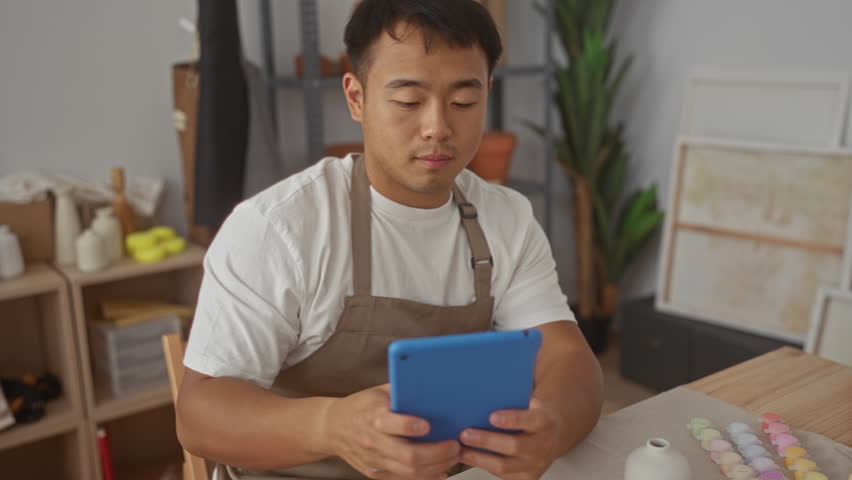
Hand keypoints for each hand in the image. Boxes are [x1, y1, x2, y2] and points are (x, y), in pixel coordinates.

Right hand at [323, 384, 460, 479]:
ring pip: (409, 472)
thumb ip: (402, 392)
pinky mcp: (375, 472)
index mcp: (373, 416)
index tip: (428, 425)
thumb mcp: (378, 392)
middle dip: (436, 453)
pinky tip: (441, 469)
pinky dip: (426, 477)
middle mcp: (373, 441)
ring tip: (453, 456)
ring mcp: (374, 460)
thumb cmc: (360, 406)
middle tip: (454, 445)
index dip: (409, 426)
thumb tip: (433, 388)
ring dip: (436, 466)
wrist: (332, 428)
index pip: (390, 424)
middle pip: (407, 455)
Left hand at [458, 399, 561, 479]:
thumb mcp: (529, 402)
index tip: (492, 416)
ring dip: (479, 458)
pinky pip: (501, 476)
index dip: (512, 419)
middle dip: (487, 441)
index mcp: (546, 421)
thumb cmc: (532, 415)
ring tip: (461, 449)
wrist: (552, 436)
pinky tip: (467, 457)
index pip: (531, 420)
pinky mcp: (526, 478)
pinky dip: (481, 466)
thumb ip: (512, 399)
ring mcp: (536, 464)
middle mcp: (544, 445)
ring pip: (504, 466)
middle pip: (514, 446)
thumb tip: (481, 390)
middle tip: (465, 434)